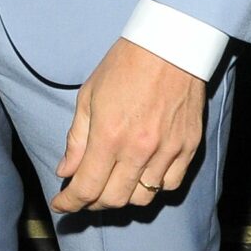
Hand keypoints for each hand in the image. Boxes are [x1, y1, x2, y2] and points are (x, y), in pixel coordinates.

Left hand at [53, 37, 205, 216]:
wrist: (170, 45)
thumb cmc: (125, 65)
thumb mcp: (88, 96)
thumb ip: (77, 139)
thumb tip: (65, 170)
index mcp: (109, 136)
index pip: (86, 188)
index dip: (70, 202)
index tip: (62, 205)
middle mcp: (139, 149)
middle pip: (113, 200)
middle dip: (92, 203)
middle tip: (85, 194)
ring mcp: (167, 151)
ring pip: (143, 198)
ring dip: (123, 197)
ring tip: (113, 184)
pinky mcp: (189, 147)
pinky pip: (170, 184)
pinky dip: (153, 187)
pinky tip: (142, 176)